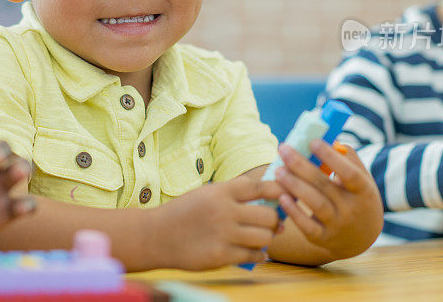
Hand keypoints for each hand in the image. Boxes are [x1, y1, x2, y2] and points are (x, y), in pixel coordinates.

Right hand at [153, 177, 282, 269]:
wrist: (156, 235)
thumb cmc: (185, 212)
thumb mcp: (207, 193)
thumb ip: (234, 192)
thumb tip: (269, 193)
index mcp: (221, 191)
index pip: (262, 187)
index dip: (280, 190)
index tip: (286, 195)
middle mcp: (224, 211)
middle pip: (269, 215)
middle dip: (276, 220)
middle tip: (275, 223)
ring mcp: (223, 234)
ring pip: (264, 237)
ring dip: (267, 238)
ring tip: (263, 238)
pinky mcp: (220, 255)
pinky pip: (253, 256)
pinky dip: (259, 255)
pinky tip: (256, 252)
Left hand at [274, 140, 382, 259]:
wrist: (362, 237)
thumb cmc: (357, 196)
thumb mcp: (361, 177)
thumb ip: (347, 157)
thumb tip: (327, 139)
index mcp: (363, 191)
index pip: (349, 173)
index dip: (331, 157)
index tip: (312, 141)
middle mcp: (352, 209)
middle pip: (325, 186)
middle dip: (302, 166)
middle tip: (283, 149)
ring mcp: (337, 225)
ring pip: (315, 205)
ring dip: (295, 186)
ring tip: (278, 170)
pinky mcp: (322, 238)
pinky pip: (307, 226)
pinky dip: (293, 213)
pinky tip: (281, 197)